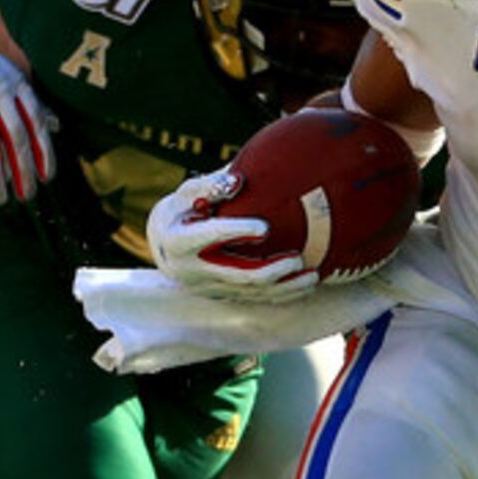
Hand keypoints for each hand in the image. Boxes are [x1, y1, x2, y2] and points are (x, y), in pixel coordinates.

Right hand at [0, 4, 55, 203]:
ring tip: (1, 198)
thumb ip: (31, 102)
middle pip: (16, 136)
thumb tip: (56, 126)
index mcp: (15, 84)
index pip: (36, 121)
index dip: (45, 151)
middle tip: (28, 194)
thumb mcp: (8, 76)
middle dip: (24, 169)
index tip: (49, 177)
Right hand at [147, 170, 330, 301]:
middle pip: (237, 275)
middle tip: (298, 259)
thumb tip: (237, 180)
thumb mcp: (187, 193)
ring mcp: (209, 287)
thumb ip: (211, 186)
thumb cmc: (183, 210)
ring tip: (313, 276)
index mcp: (179, 241)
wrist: (164, 246)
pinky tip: (306, 285)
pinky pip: (256, 299)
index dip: (237, 231)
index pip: (210, 236)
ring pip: (252, 292)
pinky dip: (283, 293)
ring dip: (285, 287)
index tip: (264, 227)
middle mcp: (193, 270)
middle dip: (270, 270)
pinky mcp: (223, 295)